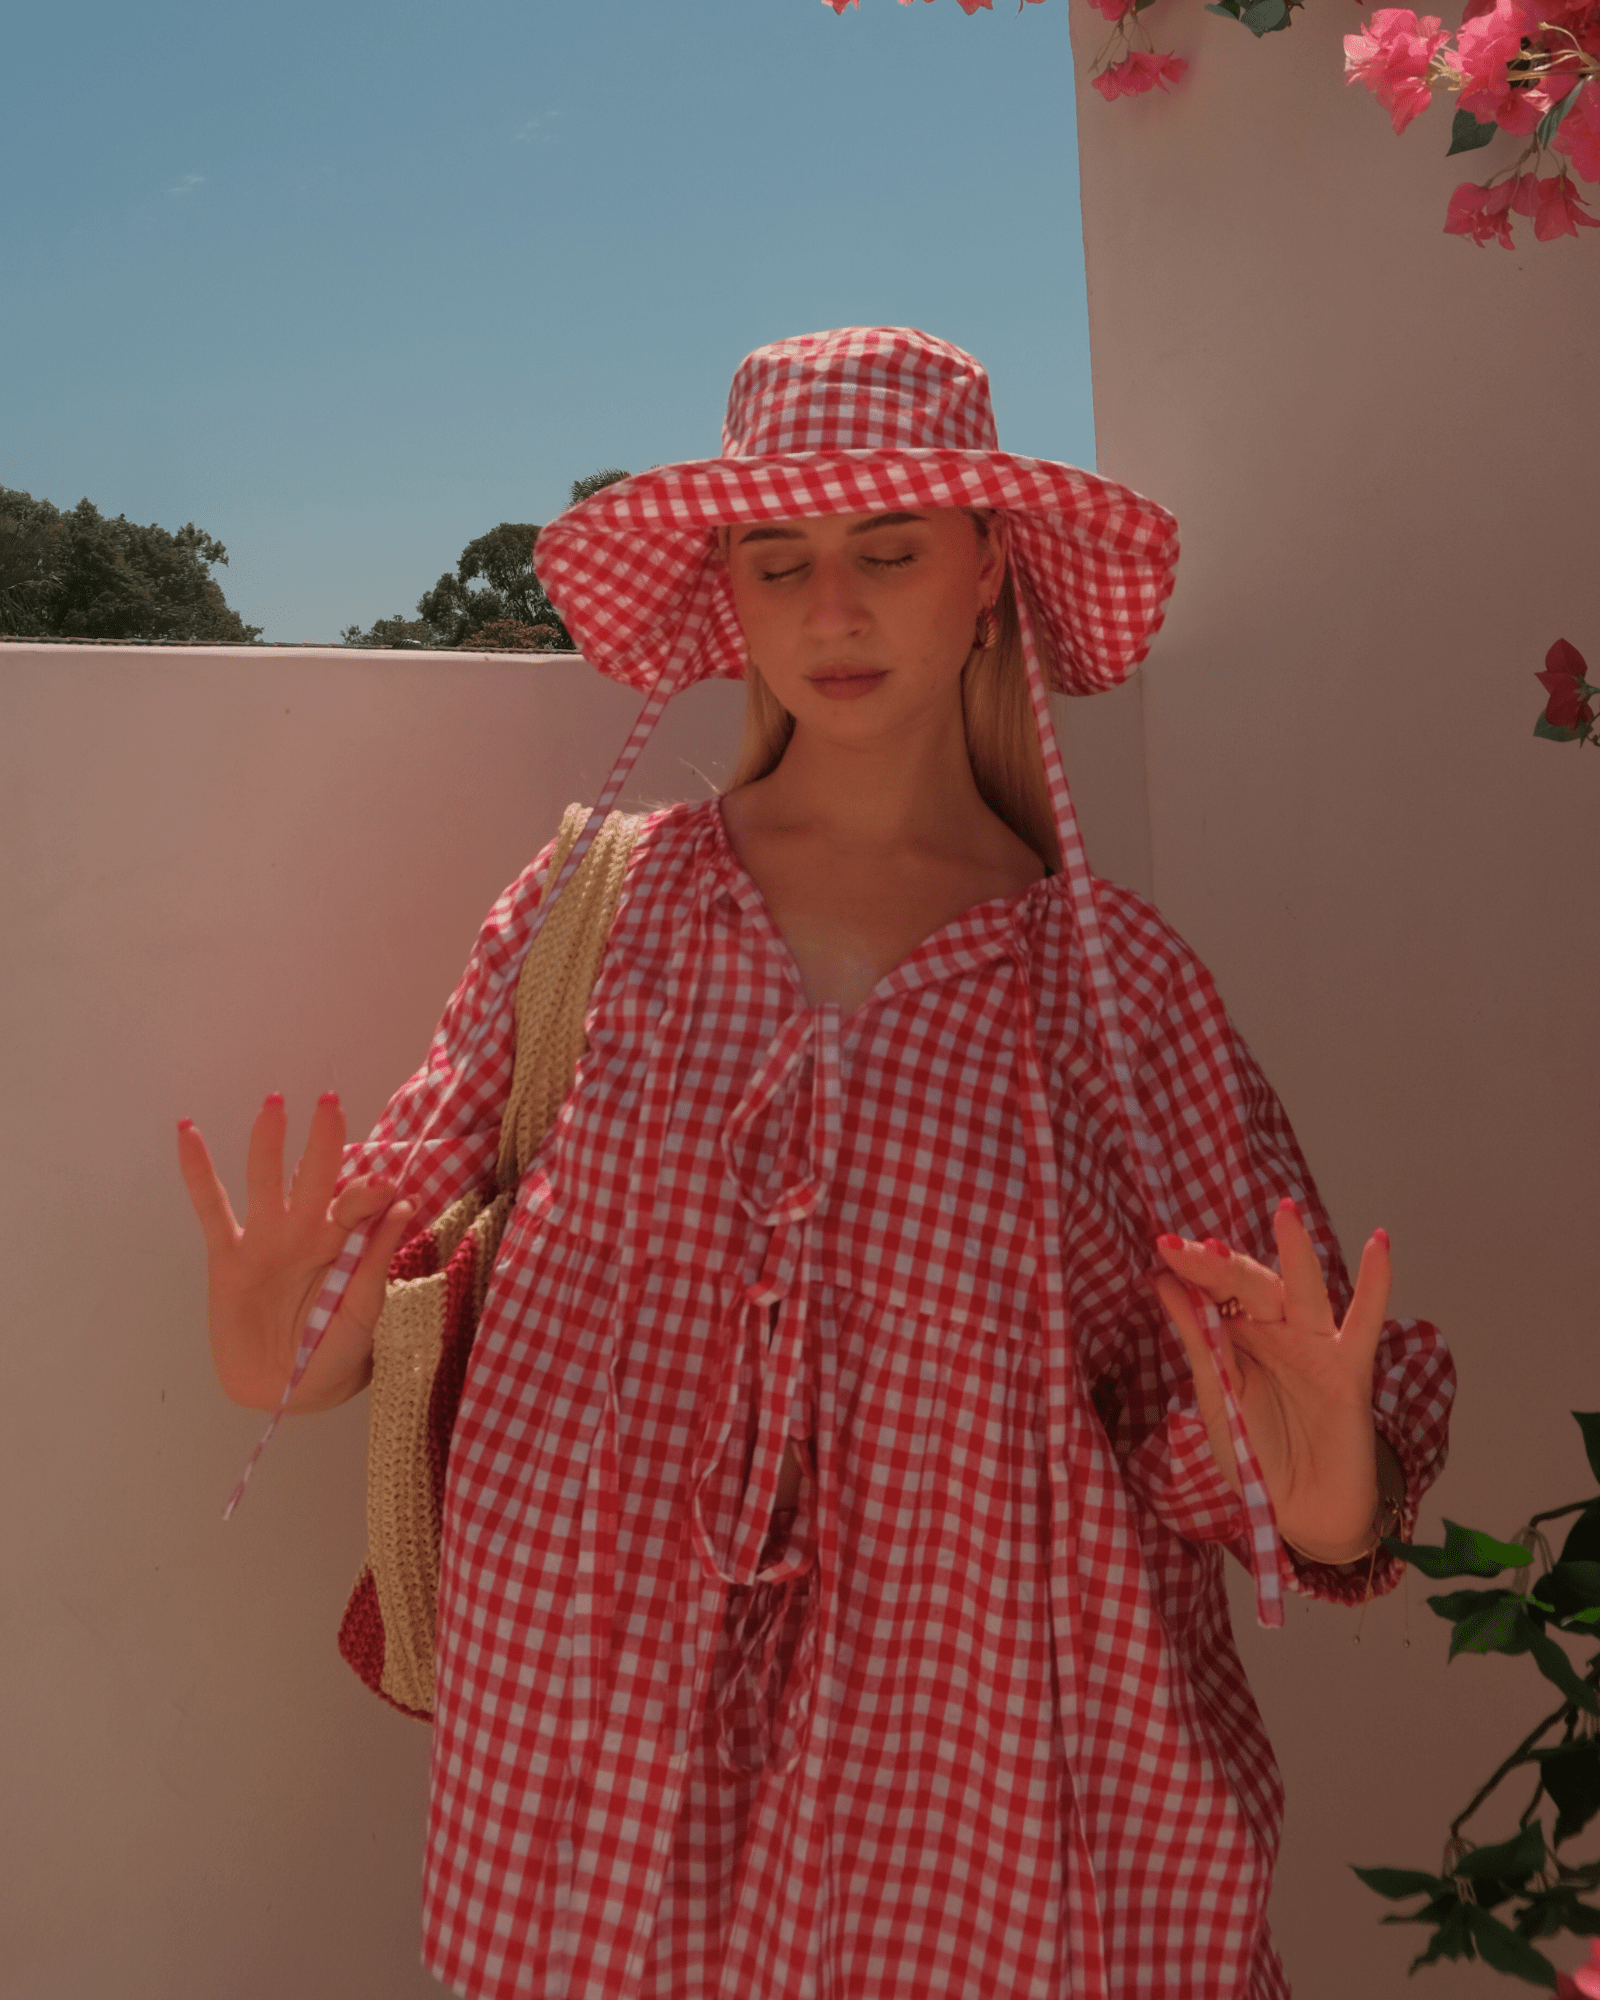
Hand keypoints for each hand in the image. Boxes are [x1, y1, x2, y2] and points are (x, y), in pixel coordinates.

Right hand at [177, 1093, 413, 1413]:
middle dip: (323, 1141)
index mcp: (347, 1243)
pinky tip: (188, 1133)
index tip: (384, 1183)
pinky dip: (198, 1172)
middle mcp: (308, 1230)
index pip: (359, 1205)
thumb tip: (404, 1205)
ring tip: (274, 1103)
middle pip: (315, 1176)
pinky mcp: (229, 1256)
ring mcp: (267, 1239)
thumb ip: (378, 1260)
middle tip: (331, 1102)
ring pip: (265, 1181)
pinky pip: (211, 1208)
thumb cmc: (337, 1350)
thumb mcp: (366, 1312)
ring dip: (268, 1142)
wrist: (289, 1389)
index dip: (369, 1192)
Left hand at [1152, 1200, 1392, 1564]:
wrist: (1301, 1511)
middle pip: (1251, 1286)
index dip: (1192, 1270)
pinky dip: (1376, 1284)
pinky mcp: (1349, 1369)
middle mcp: (1275, 1332)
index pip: (1213, 1292)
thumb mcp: (1215, 1397)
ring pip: (1304, 1291)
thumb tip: (1160, 1281)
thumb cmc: (1255, 1453)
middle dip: (1221, 1266)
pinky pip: (1364, 1322)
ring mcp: (1315, 1346)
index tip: (1163, 1247)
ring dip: (1296, 1252)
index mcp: (1236, 1336)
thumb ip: (1197, 1341)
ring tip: (1285, 1213)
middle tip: (1190, 1248)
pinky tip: (1380, 1244)